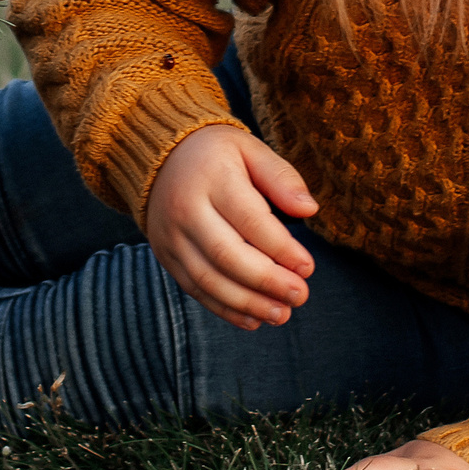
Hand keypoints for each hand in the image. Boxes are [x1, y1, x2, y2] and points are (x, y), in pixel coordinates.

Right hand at [142, 124, 318, 329]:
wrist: (159, 159)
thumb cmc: (216, 155)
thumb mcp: (250, 150)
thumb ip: (281, 177)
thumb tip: (309, 210)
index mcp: (212, 178)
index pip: (249, 220)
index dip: (281, 248)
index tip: (308, 267)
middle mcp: (186, 209)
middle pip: (227, 254)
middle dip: (267, 281)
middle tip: (300, 295)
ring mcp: (172, 237)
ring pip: (209, 279)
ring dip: (248, 303)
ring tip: (282, 314)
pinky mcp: (166, 257)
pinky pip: (195, 289)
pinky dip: (225, 309)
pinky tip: (253, 319)